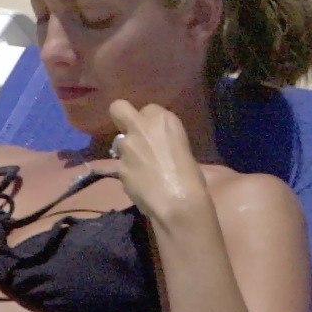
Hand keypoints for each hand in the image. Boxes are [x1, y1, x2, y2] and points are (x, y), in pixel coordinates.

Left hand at [108, 99, 210, 219]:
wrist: (178, 202)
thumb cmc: (192, 177)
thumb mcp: (182, 148)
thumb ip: (163, 140)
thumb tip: (155, 146)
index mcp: (163, 119)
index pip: (149, 109)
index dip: (150, 122)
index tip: (156, 134)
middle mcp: (141, 127)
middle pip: (119, 108)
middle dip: (121, 116)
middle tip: (129, 131)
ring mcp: (127, 147)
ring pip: (119, 142)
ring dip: (127, 152)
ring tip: (141, 169)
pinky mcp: (119, 167)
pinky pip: (121, 166)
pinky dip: (128, 172)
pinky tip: (139, 184)